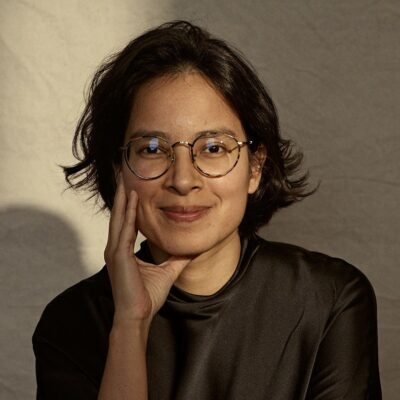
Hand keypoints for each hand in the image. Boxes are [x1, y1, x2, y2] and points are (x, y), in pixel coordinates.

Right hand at [104, 175, 190, 327]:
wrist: (138, 316)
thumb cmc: (148, 297)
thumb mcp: (168, 271)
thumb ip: (177, 258)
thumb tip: (191, 248)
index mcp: (124, 251)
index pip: (127, 222)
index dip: (130, 206)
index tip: (134, 190)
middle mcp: (116, 248)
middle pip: (120, 216)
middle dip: (123, 196)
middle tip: (125, 176)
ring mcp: (115, 251)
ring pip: (119, 218)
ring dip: (123, 199)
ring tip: (126, 181)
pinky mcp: (118, 256)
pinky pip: (124, 230)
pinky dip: (128, 213)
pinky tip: (132, 199)